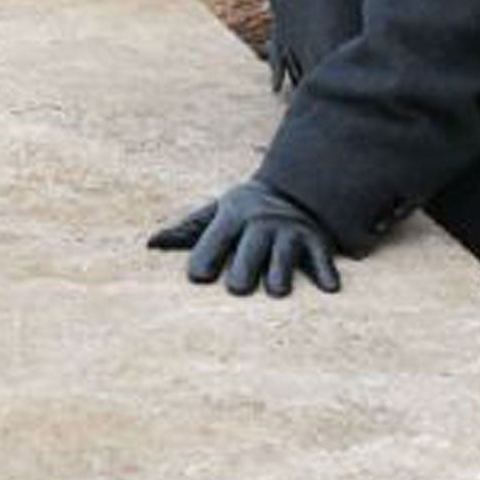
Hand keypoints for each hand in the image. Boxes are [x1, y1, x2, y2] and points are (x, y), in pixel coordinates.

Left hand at [146, 177, 340, 296]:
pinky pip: (322, 258)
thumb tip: (151, 243)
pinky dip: (326, 272)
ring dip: (281, 273)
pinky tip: (328, 288)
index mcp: (234, 215)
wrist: (295, 188)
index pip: (217, 236)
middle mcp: (263, 222)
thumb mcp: (217, 213)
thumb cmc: (245, 213)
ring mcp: (291, 231)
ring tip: (275, 290)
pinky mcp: (316, 242)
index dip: (206, 255)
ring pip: (284, 256)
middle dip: (244, 268)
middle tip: (237, 288)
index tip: (197, 277)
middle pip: (251, 249)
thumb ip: (188, 230)